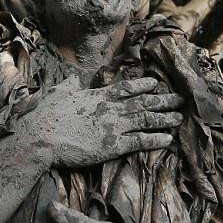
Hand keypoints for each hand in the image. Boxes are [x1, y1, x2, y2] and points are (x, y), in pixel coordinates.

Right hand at [17, 76, 182, 168]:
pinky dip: (155, 140)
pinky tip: (168, 140)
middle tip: (180, 99)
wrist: (42, 138)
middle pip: (144, 103)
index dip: (143, 85)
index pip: (127, 88)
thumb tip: (75, 76)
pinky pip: (140, 142)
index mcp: (98, 96)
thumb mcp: (59, 92)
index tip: (156, 84)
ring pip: (146, 120)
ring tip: (179, 118)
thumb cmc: (48, 115)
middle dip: (163, 101)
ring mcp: (113, 127)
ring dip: (165, 119)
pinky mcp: (113, 146)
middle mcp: (111, 110)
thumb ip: (72, 83)